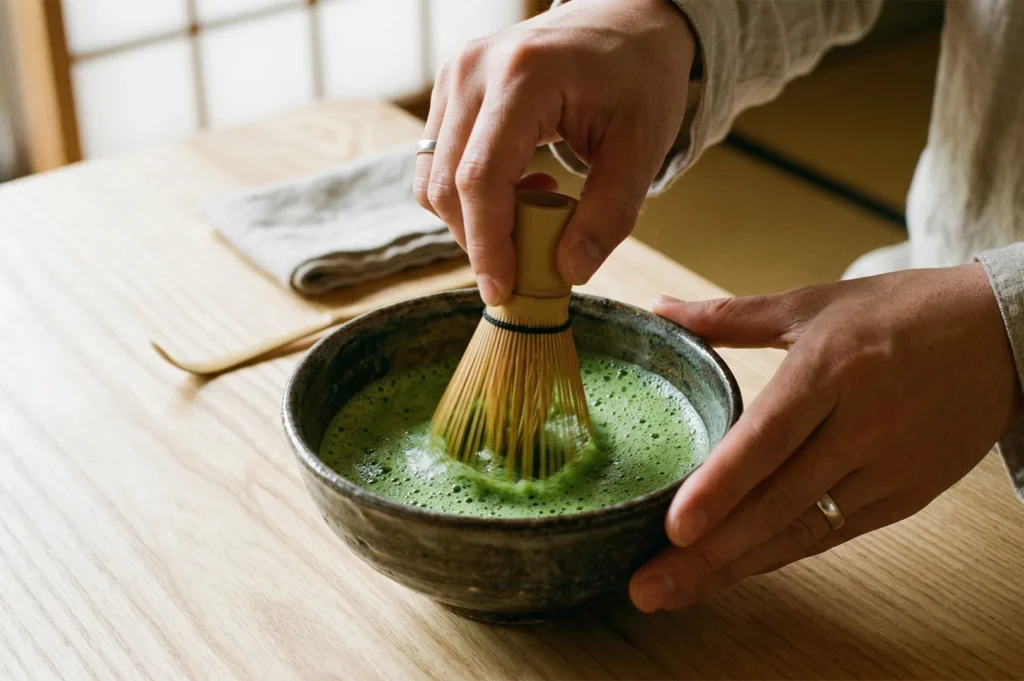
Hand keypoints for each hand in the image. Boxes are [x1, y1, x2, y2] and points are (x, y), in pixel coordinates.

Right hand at [413, 0, 694, 304]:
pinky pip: (438, 163)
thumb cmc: (639, 76)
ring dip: (473, 220)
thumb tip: (567, 272)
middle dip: (480, 242)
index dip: (487, 245)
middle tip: (529, 267)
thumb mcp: (643, 145)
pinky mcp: (449, 90)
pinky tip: (520, 187)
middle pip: (447, 185)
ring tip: (535, 211)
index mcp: (524, 76)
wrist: (626, 20)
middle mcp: (474, 71)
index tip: (503, 292)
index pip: (480, 178)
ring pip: (433, 179)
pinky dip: (470, 195)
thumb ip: (610, 213)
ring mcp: (454, 77)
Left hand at [630, 263, 1023, 611]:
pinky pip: (832, 535)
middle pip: (778, 501)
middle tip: (647, 586)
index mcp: (832, 368)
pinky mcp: (905, 497)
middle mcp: (861, 425)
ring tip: (676, 592)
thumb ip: (729, 316)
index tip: (673, 527)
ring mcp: (887, 468)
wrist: (1005, 337)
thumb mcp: (813, 303)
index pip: (769, 437)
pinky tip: (734, 573)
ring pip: (802, 529)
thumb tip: (658, 308)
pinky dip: (780, 556)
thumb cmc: (901, 313)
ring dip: (735, 566)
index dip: (722, 486)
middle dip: (709, 552)